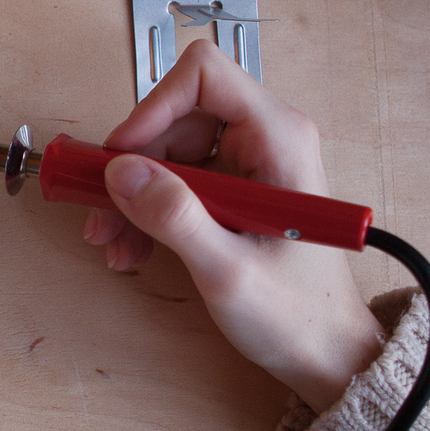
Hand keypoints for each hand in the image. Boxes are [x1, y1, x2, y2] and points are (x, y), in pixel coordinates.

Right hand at [82, 40, 381, 409]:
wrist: (326, 354)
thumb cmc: (299, 314)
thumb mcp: (228, 271)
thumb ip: (175, 217)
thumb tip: (121, 173)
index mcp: (279, 138)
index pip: (204, 76)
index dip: (153, 106)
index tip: (120, 156)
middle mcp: (265, 138)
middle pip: (175, 115)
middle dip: (133, 163)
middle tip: (103, 212)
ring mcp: (248, 163)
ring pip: (167, 150)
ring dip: (133, 194)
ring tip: (115, 244)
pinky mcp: (234, 189)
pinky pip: (176, 180)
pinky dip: (147, 209)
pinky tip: (133, 248)